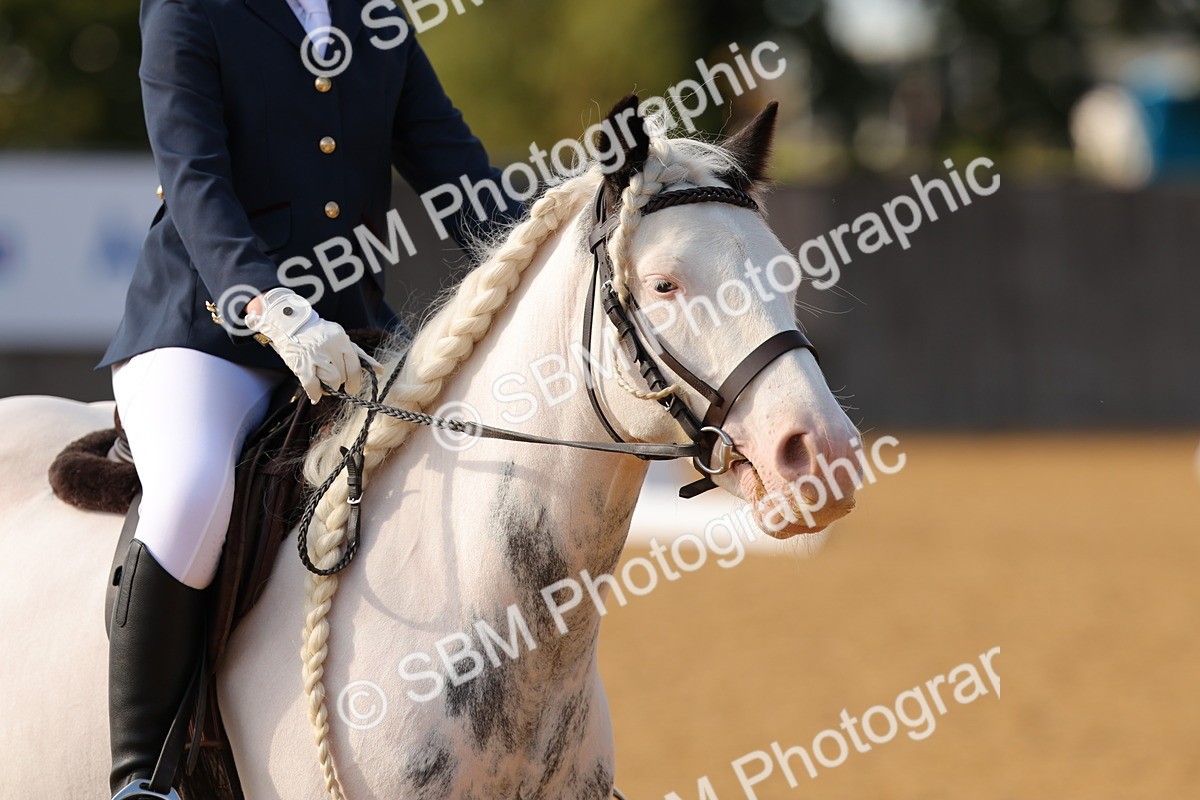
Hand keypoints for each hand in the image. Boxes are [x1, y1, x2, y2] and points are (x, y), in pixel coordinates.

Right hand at [245, 288, 379, 402]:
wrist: (289, 324)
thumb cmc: (318, 334)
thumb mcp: (341, 339)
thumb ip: (360, 355)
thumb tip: (380, 370)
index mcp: (342, 340)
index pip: (355, 366)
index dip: (355, 381)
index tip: (352, 387)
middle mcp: (331, 347)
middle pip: (343, 376)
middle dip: (340, 383)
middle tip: (334, 383)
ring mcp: (316, 355)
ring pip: (331, 382)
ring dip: (328, 388)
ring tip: (324, 385)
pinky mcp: (302, 364)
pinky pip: (313, 386)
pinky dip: (315, 394)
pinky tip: (315, 395)